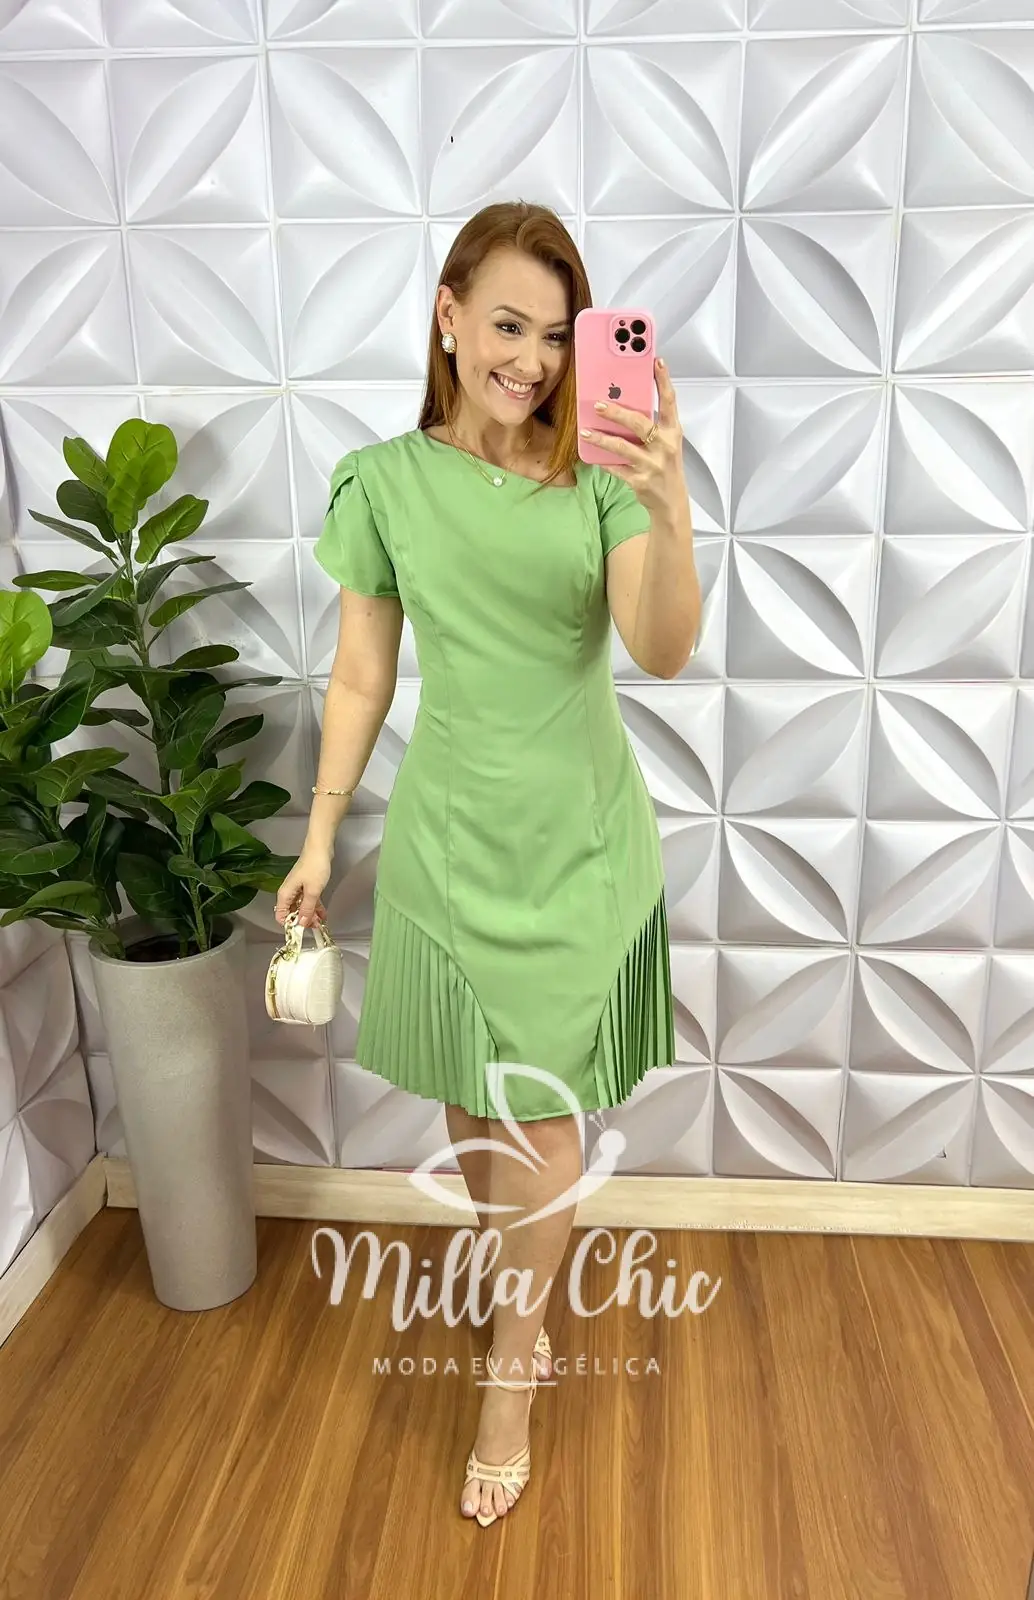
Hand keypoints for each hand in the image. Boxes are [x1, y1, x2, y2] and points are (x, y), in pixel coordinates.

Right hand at [275, 845, 330, 928]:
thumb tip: (302, 923)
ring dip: (310, 915)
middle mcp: (289, 893)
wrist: (320, 848)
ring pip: (301, 907)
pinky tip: (322, 913)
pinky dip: (314, 907)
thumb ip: (307, 908)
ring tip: (321, 921)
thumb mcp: (312, 891)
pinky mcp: (306, 885)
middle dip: (303, 921)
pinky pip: (308, 900)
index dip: (290, 924)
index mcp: (285, 894)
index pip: (281, 916)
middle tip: (316, 926)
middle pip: (292, 912)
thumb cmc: (314, 867)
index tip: (302, 930)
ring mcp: (298, 889)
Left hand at [581, 356, 685, 517]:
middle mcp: (664, 446)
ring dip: (602, 438)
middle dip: (618, 412)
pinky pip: (616, 468)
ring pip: (623, 447)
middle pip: (640, 423)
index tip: (656, 362)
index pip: (670, 402)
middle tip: (598, 404)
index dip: (664, 381)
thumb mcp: (666, 443)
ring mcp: (652, 464)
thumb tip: (624, 404)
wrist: (671, 501)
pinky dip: (603, 461)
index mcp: (673, 432)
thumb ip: (651, 425)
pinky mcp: (640, 481)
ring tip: (585, 432)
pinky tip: (591, 455)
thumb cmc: (666, 466)